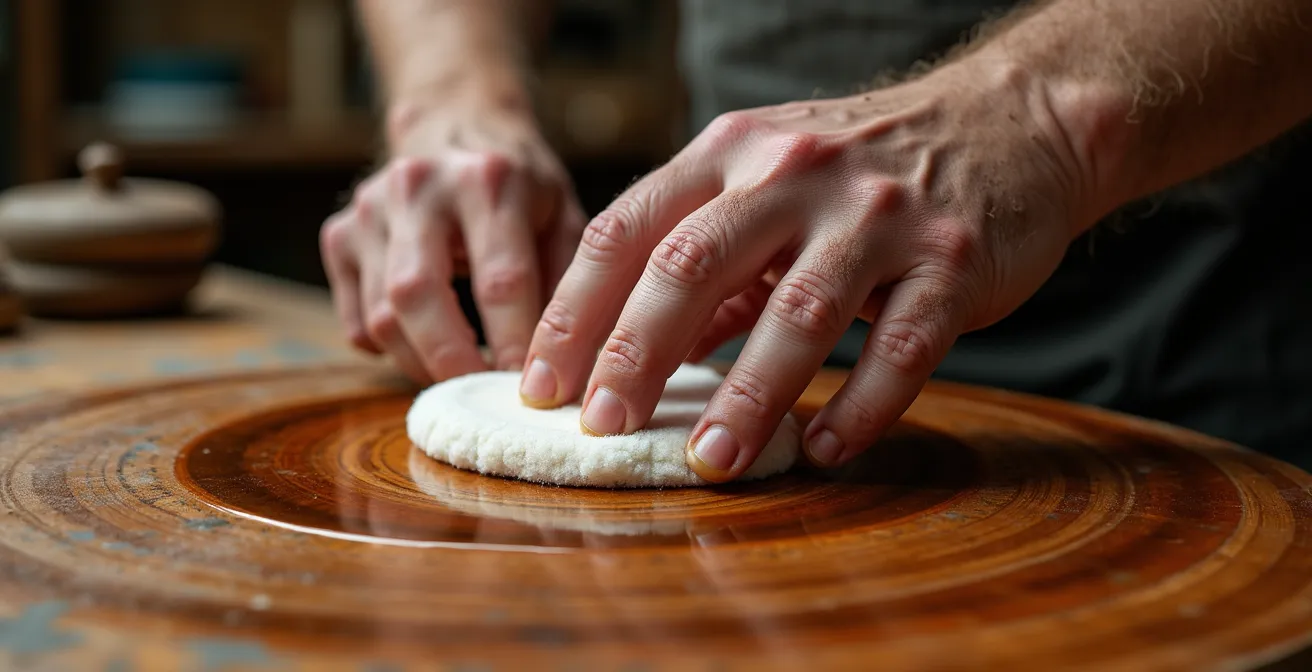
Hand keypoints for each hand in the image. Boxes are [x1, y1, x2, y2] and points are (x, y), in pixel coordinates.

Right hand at [321, 103, 585, 383]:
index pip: (500, 278)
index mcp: (487, 178)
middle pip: (418, 295)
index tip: (533, 388)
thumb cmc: (520, 184)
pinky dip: (390, 350)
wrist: (454, 124)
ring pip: (382, 315)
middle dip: (452, 360)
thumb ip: (568, 282)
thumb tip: (570, 365)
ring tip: (461, 378)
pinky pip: (356, 319)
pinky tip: (426, 347)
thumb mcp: (561, 214)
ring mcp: (369, 209)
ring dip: (422, 364)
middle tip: (482, 396)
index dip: (515, 343)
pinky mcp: (338, 233)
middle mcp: (418, 186)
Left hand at [519, 61, 1097, 480]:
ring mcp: (877, 213)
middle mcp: (794, 173)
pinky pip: (902, 345)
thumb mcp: (769, 184)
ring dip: (747, 398)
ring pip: (798, 312)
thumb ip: (710, 263)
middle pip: (692, 265)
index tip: (541, 385)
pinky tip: (825, 449)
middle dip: (635, 353)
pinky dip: (862, 405)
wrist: (1010, 121)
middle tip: (601, 428)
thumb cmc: (865, 167)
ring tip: (709, 462)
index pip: (626, 231)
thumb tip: (649, 354)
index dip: (574, 312)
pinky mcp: (952, 258)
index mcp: (730, 152)